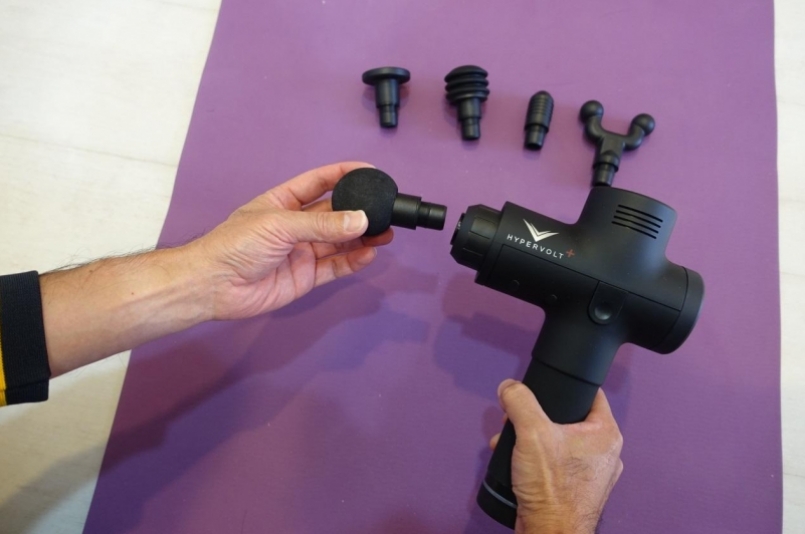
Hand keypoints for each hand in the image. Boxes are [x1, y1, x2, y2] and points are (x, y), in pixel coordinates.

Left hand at [187, 162, 392, 319]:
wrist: (214, 285)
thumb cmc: (234, 246)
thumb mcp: (280, 225)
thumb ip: (322, 224)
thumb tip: (359, 220)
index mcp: (283, 202)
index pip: (320, 182)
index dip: (344, 175)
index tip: (369, 172)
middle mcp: (295, 225)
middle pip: (334, 214)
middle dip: (359, 212)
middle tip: (384, 211)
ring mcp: (302, 252)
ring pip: (339, 242)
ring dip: (362, 237)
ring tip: (385, 233)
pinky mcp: (306, 276)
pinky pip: (335, 266)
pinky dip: (353, 261)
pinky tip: (368, 254)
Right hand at [491, 381, 623, 533]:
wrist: (549, 533)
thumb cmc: (552, 489)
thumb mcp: (531, 432)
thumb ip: (520, 402)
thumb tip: (509, 387)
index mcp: (606, 434)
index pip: (592, 395)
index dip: (568, 387)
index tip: (547, 386)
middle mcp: (604, 453)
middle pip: (570, 418)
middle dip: (538, 417)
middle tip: (520, 418)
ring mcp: (592, 474)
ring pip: (559, 441)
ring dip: (532, 439)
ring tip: (511, 441)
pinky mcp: (576, 489)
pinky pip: (556, 464)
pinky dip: (536, 459)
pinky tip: (516, 462)